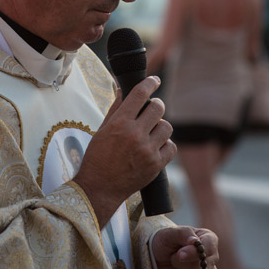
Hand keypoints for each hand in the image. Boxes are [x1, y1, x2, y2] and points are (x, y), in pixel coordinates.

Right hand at [73, 76, 175, 226]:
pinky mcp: (156, 165)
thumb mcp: (102, 130)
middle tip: (151, 110)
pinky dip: (166, 145)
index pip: (140, 94)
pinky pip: (171, 146)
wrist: (99, 188)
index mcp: (120, 123)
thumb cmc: (97, 157)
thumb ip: (116, 109)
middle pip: (158, 108)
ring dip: (160, 127)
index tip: (154, 80)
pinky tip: (156, 147)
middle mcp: (135, 135)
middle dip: (155, 106)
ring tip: (151, 132)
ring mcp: (147, 151)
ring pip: (167, 126)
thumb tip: (123, 90)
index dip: (150, 82)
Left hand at [152, 227, 218, 268]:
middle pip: (199, 268)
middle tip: (172, 256)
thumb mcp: (171, 232)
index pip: (208, 248)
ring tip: (171, 264)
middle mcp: (210, 259)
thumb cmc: (168, 240)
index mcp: (208, 240)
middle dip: (180, 263)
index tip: (179, 254)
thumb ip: (183, 233)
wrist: (157, 254)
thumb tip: (194, 241)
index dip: (192, 253)